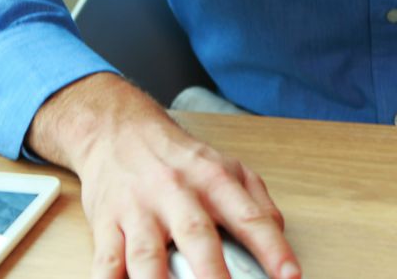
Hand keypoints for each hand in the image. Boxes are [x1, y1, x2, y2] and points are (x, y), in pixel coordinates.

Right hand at [26, 73, 300, 278]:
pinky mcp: (107, 223)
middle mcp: (177, 193)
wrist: (120, 131)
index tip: (290, 276)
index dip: (273, 249)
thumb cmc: (179, 158)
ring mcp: (139, 209)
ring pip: (147, 253)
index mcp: (215, 181)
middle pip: (197, 236)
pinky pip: (106, 259)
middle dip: (213, 272)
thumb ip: (258, 203)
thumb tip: (278, 237)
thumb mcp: (228, 168)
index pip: (251, 218)